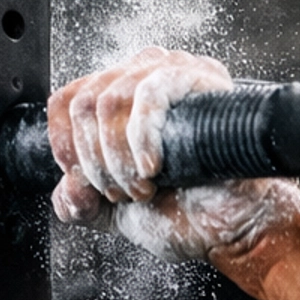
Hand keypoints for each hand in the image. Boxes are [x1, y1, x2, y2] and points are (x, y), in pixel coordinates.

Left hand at [47, 49, 285, 263]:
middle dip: (95, 162)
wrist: (234, 227)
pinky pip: (150, 95)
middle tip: (121, 192)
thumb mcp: (112, 214)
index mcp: (119, 97)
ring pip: (109, 100)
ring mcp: (172, 72)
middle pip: (84, 102)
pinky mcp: (201, 79)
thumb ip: (78, 202)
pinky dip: (142, 139)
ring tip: (142, 187)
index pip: (66, 99)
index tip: (83, 179)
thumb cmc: (187, 211)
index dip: (65, 146)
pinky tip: (154, 168)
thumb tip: (66, 188)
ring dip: (118, 157)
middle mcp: (142, 76)